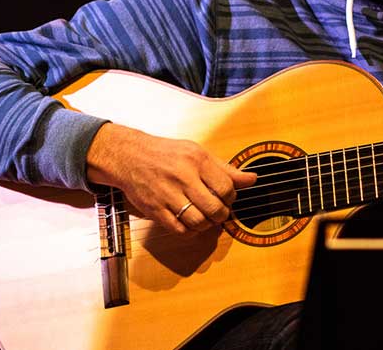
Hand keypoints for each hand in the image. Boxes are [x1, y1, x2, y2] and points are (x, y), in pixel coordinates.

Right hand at [85, 123, 256, 234]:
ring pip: (198, 221)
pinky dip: (190, 231)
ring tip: (206, 217)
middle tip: (219, 212)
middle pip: (214, 208)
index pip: (226, 187)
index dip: (231, 197)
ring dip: (207, 225)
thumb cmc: (167, 154)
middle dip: (222, 214)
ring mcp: (167, 195)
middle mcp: (182, 177)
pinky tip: (191, 222)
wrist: (130, 156)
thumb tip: (252, 179)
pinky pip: (180, 229)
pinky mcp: (155, 210)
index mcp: (197, 160)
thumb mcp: (198, 153)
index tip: (228, 198)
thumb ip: (225, 169)